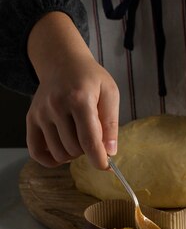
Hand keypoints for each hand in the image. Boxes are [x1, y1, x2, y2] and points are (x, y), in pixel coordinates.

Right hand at [26, 12, 118, 169]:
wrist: (62, 62)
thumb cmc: (89, 78)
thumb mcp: (109, 93)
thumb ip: (111, 123)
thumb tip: (110, 152)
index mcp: (79, 99)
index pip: (89, 140)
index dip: (99, 159)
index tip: (106, 166)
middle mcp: (56, 106)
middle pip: (74, 149)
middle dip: (88, 150)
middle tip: (92, 137)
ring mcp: (41, 113)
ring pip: (58, 153)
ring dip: (72, 154)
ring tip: (78, 138)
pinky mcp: (31, 119)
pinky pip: (36, 152)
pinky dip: (51, 159)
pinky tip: (62, 150)